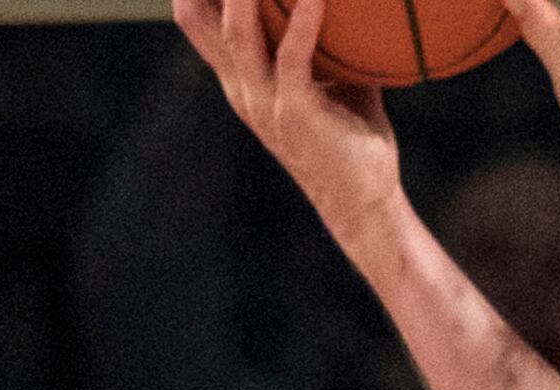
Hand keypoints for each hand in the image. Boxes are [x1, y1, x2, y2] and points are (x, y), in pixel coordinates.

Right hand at [178, 0, 401, 231]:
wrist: (364, 202)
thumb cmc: (353, 138)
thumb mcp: (333, 78)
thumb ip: (325, 39)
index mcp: (239, 77)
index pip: (195, 17)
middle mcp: (239, 86)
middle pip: (195, 15)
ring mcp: (262, 101)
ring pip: (236, 30)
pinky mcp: (293, 113)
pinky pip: (291, 56)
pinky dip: (304, 20)